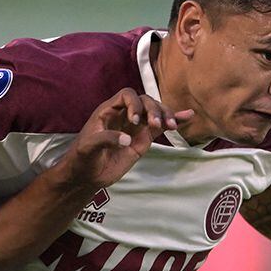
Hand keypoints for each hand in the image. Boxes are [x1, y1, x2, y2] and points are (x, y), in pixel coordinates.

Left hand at [55, 88, 194, 189]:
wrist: (86, 175)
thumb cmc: (82, 158)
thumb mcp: (88, 147)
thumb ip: (105, 139)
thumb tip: (128, 139)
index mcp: (109, 110)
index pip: (127, 95)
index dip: (134, 103)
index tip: (135, 121)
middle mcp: (125, 115)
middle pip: (145, 101)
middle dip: (153, 110)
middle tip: (156, 125)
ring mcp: (136, 127)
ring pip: (155, 112)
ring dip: (165, 115)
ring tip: (170, 126)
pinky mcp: (143, 140)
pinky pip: (160, 128)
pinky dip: (173, 122)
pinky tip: (188, 116)